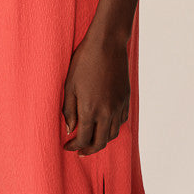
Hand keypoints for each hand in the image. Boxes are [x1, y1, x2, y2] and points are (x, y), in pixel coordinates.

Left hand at [61, 32, 129, 155]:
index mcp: (90, 109)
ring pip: (112, 134)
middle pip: (100, 142)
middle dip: (88, 149)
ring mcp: (118, 105)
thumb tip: (70, 129)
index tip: (67, 145)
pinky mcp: (126, 97)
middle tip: (79, 150)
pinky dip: (113, 127)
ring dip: (102, 140)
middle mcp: (106, 111)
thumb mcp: (69, 85)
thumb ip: (69, 110)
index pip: (83, 139)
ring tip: (92, 139)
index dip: (73, 146)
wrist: (107, 43)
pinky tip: (105, 124)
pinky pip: (122, 120)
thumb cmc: (84, 61)